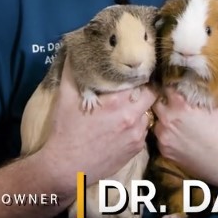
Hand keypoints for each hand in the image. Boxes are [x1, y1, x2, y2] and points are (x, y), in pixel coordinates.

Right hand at [37, 55, 155, 182]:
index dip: (137, 74)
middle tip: (132, 89)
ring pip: (147, 114)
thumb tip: (74, 51)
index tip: (132, 72)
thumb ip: (72, 72)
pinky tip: (121, 127)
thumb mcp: (65, 97)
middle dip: (144, 90)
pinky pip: (142, 132)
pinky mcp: (136, 150)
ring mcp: (136, 135)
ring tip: (125, 109)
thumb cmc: (66, 130)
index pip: (141, 79)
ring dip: (139, 110)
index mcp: (117, 101)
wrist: (67, 167)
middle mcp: (132, 117)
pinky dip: (135, 127)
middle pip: (151, 95)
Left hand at [152, 88, 217, 185]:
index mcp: (181, 104)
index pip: (165, 83)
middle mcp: (168, 120)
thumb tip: (209, 73)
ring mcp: (165, 138)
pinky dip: (168, 133)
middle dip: (165, 98)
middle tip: (179, 100)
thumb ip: (214, 86)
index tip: (176, 80)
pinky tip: (182, 134)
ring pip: (157, 119)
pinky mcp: (166, 153)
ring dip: (166, 116)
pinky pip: (161, 136)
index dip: (171, 80)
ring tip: (181, 118)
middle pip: (157, 100)